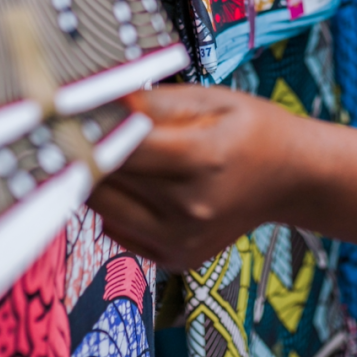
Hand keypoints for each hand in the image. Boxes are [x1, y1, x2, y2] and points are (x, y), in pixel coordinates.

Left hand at [89, 84, 312, 270]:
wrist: (291, 178)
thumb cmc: (250, 129)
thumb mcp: (210, 100)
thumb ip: (152, 102)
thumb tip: (96, 96)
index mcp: (202, 158)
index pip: (120, 146)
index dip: (87, 127)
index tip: (66, 110)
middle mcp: (191, 208)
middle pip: (104, 180)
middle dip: (84, 151)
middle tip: (77, 127)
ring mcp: (182, 240)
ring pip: (102, 208)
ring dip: (93, 179)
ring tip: (107, 151)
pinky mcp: (175, 259)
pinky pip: (117, 231)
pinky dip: (114, 206)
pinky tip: (134, 184)